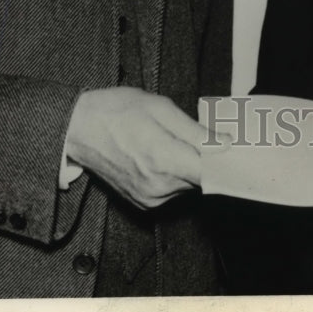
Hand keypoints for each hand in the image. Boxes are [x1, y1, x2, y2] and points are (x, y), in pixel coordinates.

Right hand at [65, 88, 211, 208]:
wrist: (79, 129)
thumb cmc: (118, 111)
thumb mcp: (161, 108)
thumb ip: (195, 131)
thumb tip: (224, 143)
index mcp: (164, 160)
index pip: (211, 173)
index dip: (224, 161)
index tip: (233, 149)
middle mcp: (158, 187)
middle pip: (200, 178)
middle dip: (203, 158)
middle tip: (197, 134)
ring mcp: (149, 198)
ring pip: (187, 184)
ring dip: (186, 165)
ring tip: (169, 140)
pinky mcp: (142, 203)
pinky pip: (171, 190)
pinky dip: (172, 174)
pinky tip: (159, 153)